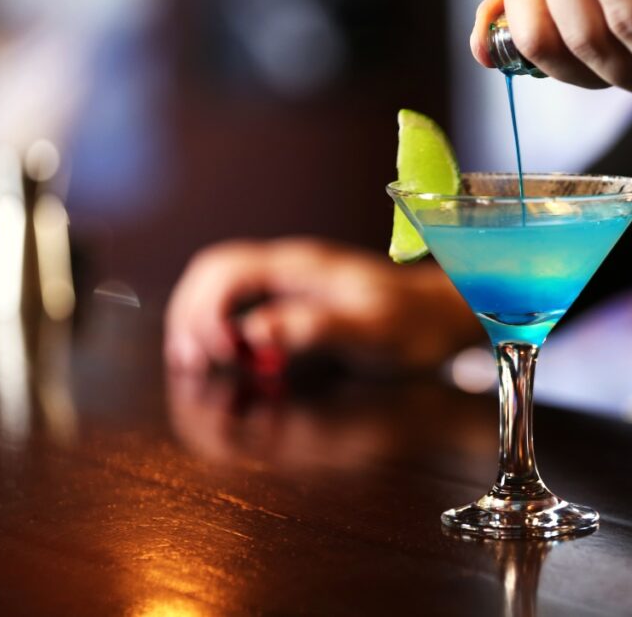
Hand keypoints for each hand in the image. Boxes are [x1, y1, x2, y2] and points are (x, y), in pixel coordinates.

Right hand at [165, 238, 481, 373]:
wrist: (440, 318)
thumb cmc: (414, 324)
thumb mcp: (372, 331)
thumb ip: (315, 328)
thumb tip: (256, 333)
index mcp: (301, 265)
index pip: (228, 271)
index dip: (209, 313)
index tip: (222, 358)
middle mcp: (286, 267)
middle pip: (211, 273)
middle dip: (191, 316)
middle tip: (192, 366)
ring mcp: (286, 282)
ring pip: (217, 286)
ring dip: (196, 321)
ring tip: (193, 365)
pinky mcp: (289, 302)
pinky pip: (236, 305)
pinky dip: (215, 329)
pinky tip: (217, 359)